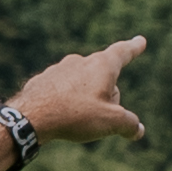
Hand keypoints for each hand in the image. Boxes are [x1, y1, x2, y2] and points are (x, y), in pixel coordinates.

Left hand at [12, 35, 150, 147]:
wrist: (31, 117)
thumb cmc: (74, 115)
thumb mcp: (110, 123)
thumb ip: (128, 124)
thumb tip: (138, 130)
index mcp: (101, 66)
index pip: (123, 53)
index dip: (134, 48)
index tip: (140, 40)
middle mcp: (81, 62)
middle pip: (104, 78)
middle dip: (107, 97)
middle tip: (98, 119)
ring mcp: (60, 69)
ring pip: (83, 84)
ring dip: (86, 99)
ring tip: (76, 119)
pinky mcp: (44, 79)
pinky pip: (63, 90)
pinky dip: (66, 101)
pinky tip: (60, 116)